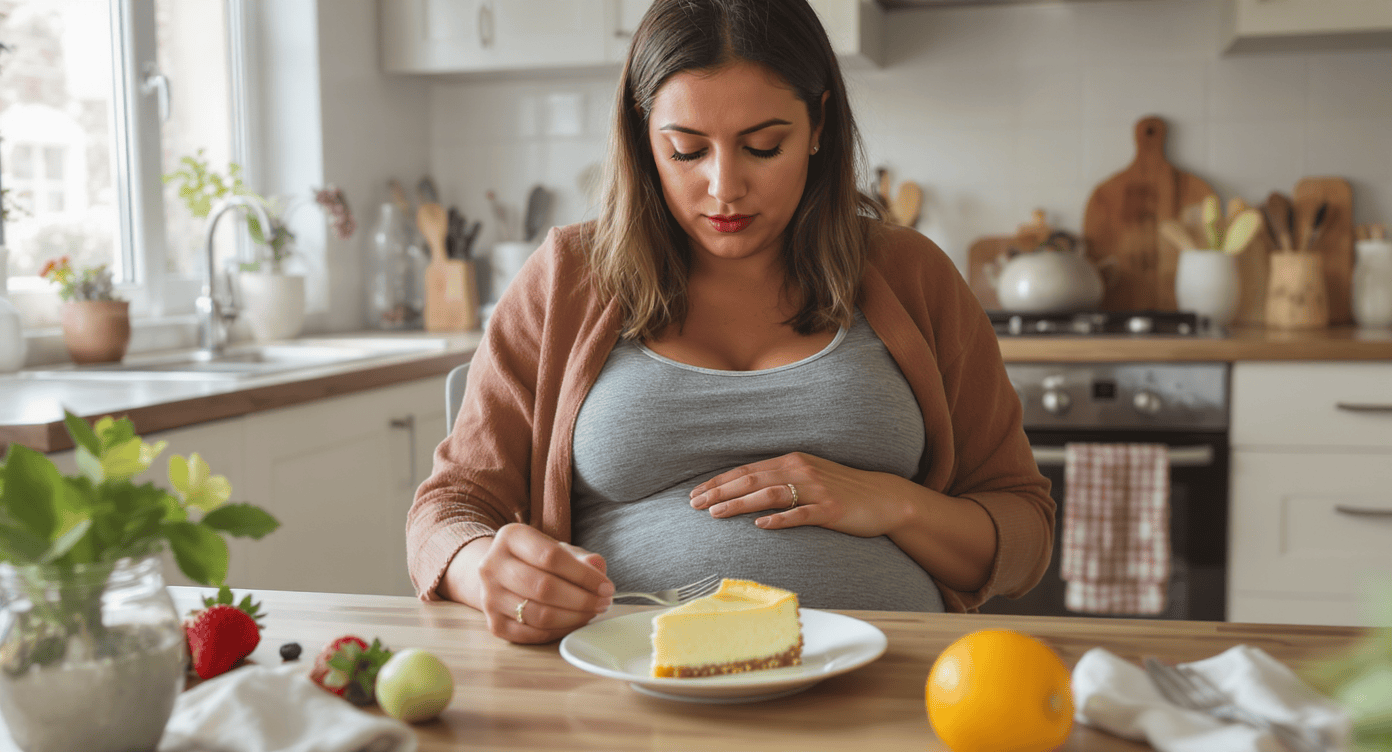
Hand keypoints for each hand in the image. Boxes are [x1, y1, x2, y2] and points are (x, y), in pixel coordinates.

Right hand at [472, 523, 613, 643]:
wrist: (502, 574)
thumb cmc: (537, 560)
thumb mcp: (558, 549)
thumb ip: (580, 558)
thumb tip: (597, 567)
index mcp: (511, 538)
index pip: (551, 557)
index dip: (583, 575)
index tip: (606, 586)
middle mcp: (492, 566)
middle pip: (544, 588)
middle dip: (582, 599)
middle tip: (603, 602)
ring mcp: (489, 597)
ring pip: (539, 615)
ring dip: (574, 617)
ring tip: (591, 612)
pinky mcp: (494, 624)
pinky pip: (533, 634)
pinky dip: (559, 632)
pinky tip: (573, 623)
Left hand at [689, 452, 917, 537]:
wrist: (884, 498)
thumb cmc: (842, 490)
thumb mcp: (809, 476)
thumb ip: (781, 479)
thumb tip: (746, 490)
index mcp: (792, 461)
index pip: (747, 470)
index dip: (719, 482)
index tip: (695, 494)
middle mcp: (801, 470)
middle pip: (751, 479)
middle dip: (719, 492)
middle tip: (694, 505)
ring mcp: (816, 490)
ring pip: (770, 494)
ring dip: (740, 504)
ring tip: (716, 514)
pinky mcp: (830, 509)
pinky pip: (801, 514)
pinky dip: (779, 519)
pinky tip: (761, 525)